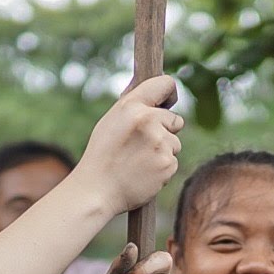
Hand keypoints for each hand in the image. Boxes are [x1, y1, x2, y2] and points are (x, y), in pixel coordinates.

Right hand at [78, 75, 183, 215]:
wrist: (98, 190)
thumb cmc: (103, 155)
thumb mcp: (111, 121)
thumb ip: (133, 106)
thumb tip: (154, 93)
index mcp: (132, 106)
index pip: (165, 84)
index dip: (169, 93)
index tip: (167, 102)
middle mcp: (148, 120)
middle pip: (175, 120)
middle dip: (165, 131)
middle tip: (142, 145)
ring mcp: (160, 142)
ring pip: (175, 143)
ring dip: (163, 151)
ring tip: (139, 161)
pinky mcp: (168, 163)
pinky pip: (173, 161)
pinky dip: (162, 168)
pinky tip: (144, 173)